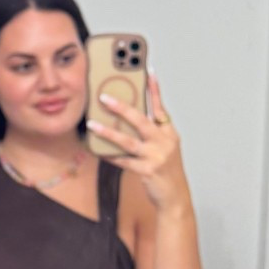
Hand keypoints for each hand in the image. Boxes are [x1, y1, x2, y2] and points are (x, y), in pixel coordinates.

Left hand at [88, 71, 190, 213]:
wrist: (175, 196)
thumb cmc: (167, 170)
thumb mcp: (165, 147)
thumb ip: (152, 132)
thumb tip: (127, 117)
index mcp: (169, 133)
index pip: (160, 107)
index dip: (154, 89)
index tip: (147, 72)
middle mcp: (164, 142)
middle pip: (141, 120)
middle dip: (121, 107)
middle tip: (104, 97)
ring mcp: (156, 156)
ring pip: (128, 141)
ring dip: (108, 132)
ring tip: (92, 125)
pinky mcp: (147, 171)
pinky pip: (123, 161)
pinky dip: (110, 155)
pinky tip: (98, 150)